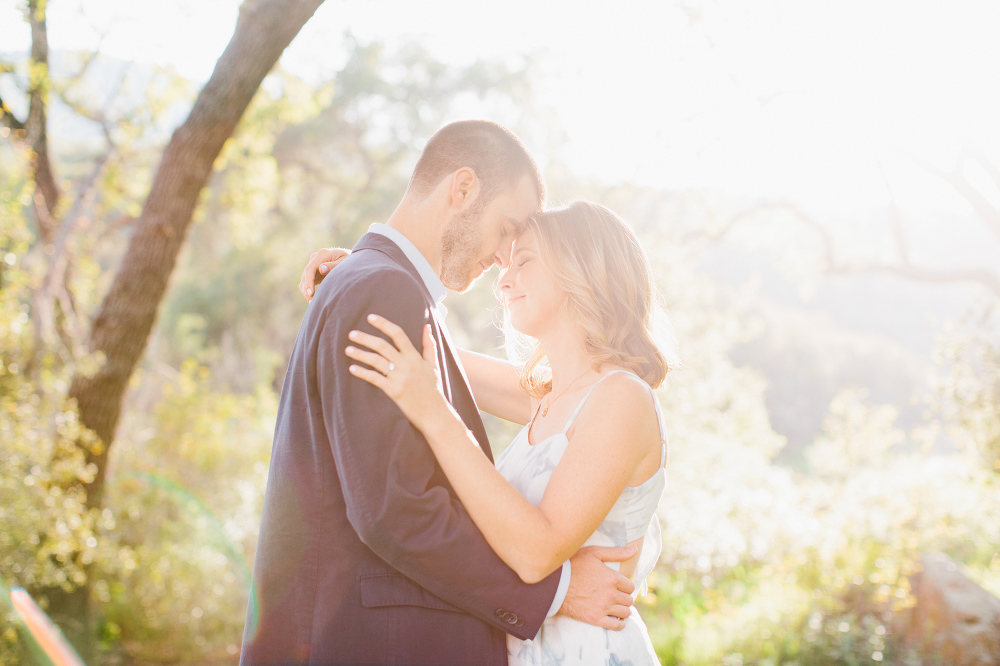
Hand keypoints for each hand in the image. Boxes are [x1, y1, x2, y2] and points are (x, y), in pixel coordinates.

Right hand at [299, 247, 350, 301]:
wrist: (350, 258)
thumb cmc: (349, 260)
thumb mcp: (344, 262)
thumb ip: (333, 266)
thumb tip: (321, 269)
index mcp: (322, 254)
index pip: (310, 269)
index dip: (309, 282)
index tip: (311, 294)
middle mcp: (315, 258)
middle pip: (306, 275)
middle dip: (307, 290)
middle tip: (312, 302)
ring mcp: (314, 264)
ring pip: (304, 279)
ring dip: (306, 291)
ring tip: (312, 303)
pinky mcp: (314, 271)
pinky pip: (307, 281)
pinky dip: (308, 290)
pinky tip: (312, 299)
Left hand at [346, 315, 446, 430]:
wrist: (434, 413)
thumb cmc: (434, 389)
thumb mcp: (433, 364)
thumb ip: (429, 345)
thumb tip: (427, 327)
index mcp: (415, 357)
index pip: (398, 334)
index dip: (384, 324)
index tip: (370, 318)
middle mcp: (406, 365)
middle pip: (382, 346)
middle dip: (365, 338)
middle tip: (351, 334)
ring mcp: (399, 378)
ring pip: (376, 361)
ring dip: (360, 354)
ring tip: (347, 350)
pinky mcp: (393, 391)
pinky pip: (374, 379)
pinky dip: (362, 373)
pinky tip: (352, 368)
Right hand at [558, 545, 636, 630]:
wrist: (555, 584)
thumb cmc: (573, 565)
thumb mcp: (593, 553)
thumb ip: (615, 552)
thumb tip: (634, 550)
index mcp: (612, 578)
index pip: (630, 586)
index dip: (626, 586)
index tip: (620, 586)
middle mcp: (610, 594)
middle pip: (629, 600)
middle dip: (625, 597)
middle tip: (618, 596)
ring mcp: (603, 608)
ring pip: (625, 613)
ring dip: (623, 609)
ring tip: (617, 606)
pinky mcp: (595, 619)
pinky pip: (616, 626)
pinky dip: (620, 624)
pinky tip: (617, 619)